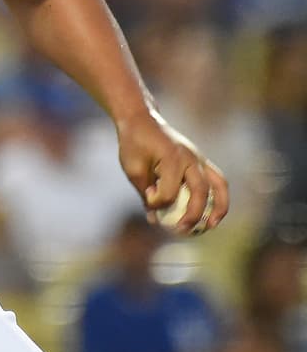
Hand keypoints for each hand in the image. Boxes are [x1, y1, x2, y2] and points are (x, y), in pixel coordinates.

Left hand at [116, 109, 229, 234]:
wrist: (141, 120)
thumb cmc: (134, 143)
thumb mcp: (132, 168)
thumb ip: (145, 194)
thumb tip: (155, 219)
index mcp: (171, 158)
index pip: (170, 192)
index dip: (158, 202)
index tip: (148, 201)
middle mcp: (190, 158)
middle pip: (200, 192)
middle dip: (193, 215)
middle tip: (182, 231)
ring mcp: (199, 158)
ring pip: (218, 186)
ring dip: (218, 208)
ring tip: (210, 226)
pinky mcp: (201, 160)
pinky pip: (217, 180)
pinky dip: (218, 197)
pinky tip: (212, 213)